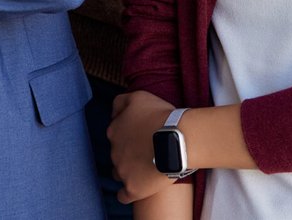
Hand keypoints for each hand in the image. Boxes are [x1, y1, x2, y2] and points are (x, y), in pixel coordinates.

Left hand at [109, 90, 177, 204]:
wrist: (178, 139)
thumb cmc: (161, 116)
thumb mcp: (138, 97)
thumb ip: (120, 102)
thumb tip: (113, 112)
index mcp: (114, 131)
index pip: (115, 135)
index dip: (129, 136)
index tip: (142, 137)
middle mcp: (114, 152)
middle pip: (117, 155)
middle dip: (129, 154)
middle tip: (147, 152)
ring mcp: (122, 171)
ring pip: (119, 174)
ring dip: (129, 171)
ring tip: (145, 170)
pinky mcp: (133, 188)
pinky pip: (123, 196)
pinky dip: (128, 193)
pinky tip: (137, 189)